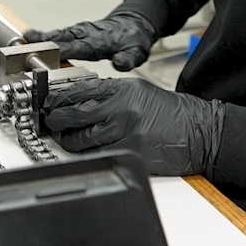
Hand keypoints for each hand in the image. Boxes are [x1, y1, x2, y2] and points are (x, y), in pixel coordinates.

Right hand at [23, 12, 155, 70]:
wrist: (133, 24)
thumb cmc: (133, 39)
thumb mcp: (136, 52)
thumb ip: (127, 58)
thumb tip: (120, 63)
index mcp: (96, 41)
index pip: (74, 47)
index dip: (58, 50)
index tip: (43, 53)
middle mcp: (84, 34)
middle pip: (59, 38)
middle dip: (41, 41)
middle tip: (22, 43)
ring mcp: (79, 31)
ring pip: (56, 34)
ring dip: (39, 37)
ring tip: (20, 40)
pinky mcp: (76, 32)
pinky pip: (58, 34)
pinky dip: (44, 36)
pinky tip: (31, 39)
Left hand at [42, 77, 223, 177]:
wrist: (199, 131)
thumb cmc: (170, 112)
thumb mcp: (139, 91)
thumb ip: (109, 94)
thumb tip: (76, 100)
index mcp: (122, 90)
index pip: (78, 91)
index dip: (56, 99)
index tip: (46, 104)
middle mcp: (121, 108)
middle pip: (73, 116)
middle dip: (55, 121)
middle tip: (49, 124)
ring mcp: (125, 132)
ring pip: (81, 139)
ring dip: (68, 141)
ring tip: (66, 140)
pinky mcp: (131, 154)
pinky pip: (98, 156)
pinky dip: (87, 156)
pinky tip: (85, 153)